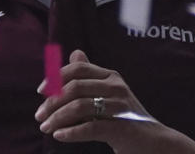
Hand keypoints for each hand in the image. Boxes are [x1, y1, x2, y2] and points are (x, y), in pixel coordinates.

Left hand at [34, 50, 194, 153]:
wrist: (155, 143)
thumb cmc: (125, 118)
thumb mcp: (108, 94)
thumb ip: (90, 76)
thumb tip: (75, 53)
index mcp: (110, 76)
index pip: (77, 69)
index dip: (55, 77)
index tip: (40, 91)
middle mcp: (116, 87)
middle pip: (75, 88)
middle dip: (52, 102)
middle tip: (39, 116)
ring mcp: (121, 107)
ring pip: (79, 107)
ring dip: (57, 118)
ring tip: (45, 128)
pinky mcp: (123, 127)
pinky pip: (91, 127)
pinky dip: (71, 132)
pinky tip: (59, 136)